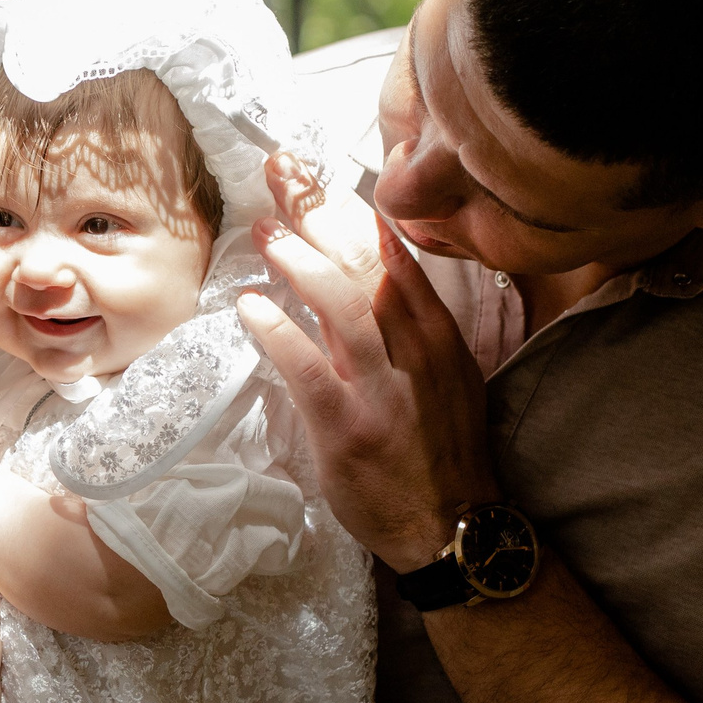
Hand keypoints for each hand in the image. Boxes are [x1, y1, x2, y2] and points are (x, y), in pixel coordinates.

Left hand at [236, 153, 497, 571]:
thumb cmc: (439, 454)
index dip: (351, 211)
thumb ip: (413, 327)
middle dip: (320, 212)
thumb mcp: (446, 379)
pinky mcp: (348, 425)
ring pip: (341, 304)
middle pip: (365, 264)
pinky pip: (306, 365)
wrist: (452, 527)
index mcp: (437, 337)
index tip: (316, 177)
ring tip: (265, 232)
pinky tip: (250, 306)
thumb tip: (373, 270)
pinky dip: (275, 329)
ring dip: (297, 261)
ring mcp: (382, 389)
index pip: (394, 256)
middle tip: (282, 175)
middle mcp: (416, 353)